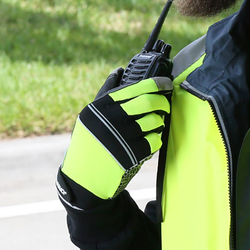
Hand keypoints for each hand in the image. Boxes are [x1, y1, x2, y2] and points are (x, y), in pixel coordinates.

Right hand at [59, 71, 172, 199]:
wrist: (84, 178)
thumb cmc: (88, 143)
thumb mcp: (90, 116)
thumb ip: (105, 92)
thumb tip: (119, 71)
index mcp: (102, 107)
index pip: (135, 88)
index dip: (156, 83)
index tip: (166, 83)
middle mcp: (112, 120)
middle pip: (148, 102)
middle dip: (162, 102)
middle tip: (165, 104)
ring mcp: (123, 137)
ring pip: (154, 121)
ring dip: (160, 121)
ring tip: (156, 123)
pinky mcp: (132, 155)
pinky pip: (155, 140)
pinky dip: (156, 138)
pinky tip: (151, 139)